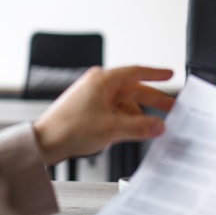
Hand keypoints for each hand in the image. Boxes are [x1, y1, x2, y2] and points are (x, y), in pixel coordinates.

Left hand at [33, 66, 174, 164]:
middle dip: (152, 100)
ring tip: (147, 130)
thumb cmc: (69, 128)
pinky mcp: (89, 110)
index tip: (169, 74)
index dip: (155, 74)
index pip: (136, 72)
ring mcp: (93, 97)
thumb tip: (158, 125)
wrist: (44, 142)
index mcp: (103, 80)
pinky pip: (114, 112)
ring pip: (124, 104)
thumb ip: (140, 126)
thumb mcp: (112, 128)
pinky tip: (128, 133)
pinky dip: (124, 121)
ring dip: (136, 117)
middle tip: (171, 107)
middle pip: (133, 90)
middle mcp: (98, 85)